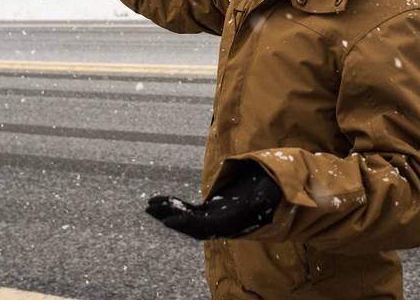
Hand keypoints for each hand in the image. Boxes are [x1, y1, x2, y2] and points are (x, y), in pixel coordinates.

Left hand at [145, 161, 282, 239]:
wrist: (272, 194)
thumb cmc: (270, 192)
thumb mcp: (271, 192)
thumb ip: (266, 197)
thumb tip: (259, 203)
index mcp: (230, 221)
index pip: (204, 228)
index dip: (186, 224)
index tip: (168, 220)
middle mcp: (219, 224)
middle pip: (190, 226)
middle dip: (170, 219)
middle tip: (150, 210)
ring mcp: (213, 218)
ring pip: (186, 219)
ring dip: (167, 213)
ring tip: (148, 205)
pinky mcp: (209, 211)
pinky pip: (188, 210)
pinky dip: (174, 205)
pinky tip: (160, 199)